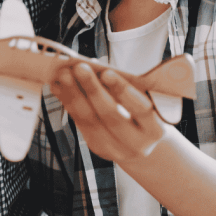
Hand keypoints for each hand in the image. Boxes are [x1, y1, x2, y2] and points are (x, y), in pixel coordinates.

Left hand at [51, 63, 166, 164]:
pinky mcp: (97, 148)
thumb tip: (97, 66)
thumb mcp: (144, 102)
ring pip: (91, 120)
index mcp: (155, 130)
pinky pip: (80, 123)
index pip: (141, 110)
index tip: (108, 73)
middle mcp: (137, 144)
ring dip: (74, 95)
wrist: (140, 145)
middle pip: (111, 115)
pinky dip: (69, 103)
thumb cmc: (142, 117)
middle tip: (80, 68)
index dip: (123, 91)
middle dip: (93, 89)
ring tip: (65, 75)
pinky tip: (60, 88)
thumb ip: (126, 87)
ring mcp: (115, 149)